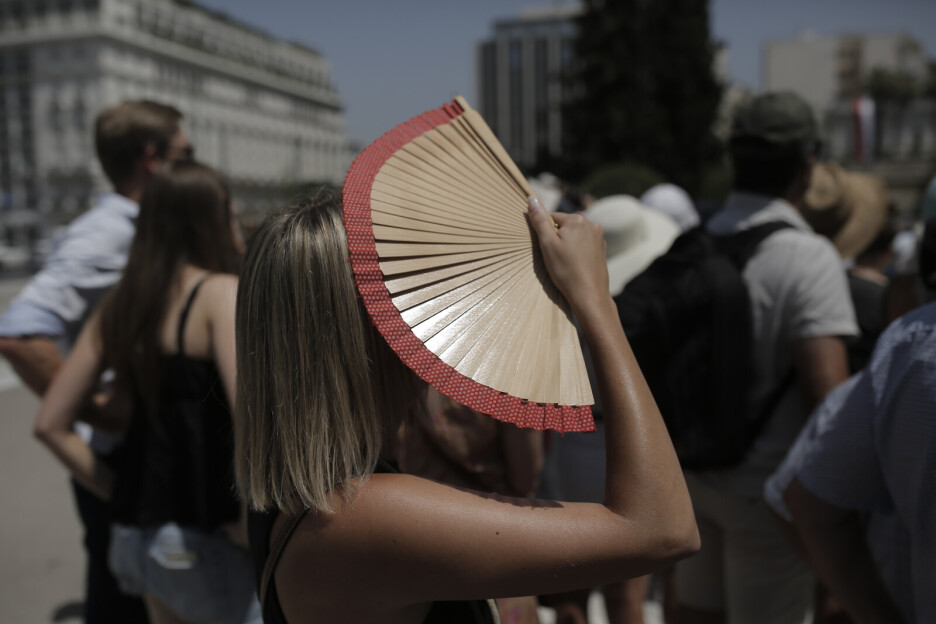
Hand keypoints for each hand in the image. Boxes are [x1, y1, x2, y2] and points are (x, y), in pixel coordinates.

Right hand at [527, 196, 608, 313]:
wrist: (589, 294)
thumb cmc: (566, 270)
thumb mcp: (547, 244)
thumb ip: (539, 220)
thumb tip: (531, 198)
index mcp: (578, 219)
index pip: (552, 218)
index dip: (546, 234)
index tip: (548, 250)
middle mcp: (592, 224)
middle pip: (565, 226)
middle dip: (558, 239)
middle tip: (556, 258)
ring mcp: (599, 237)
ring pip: (574, 236)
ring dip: (567, 245)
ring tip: (565, 263)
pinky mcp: (602, 250)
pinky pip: (584, 246)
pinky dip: (577, 253)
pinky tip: (574, 266)